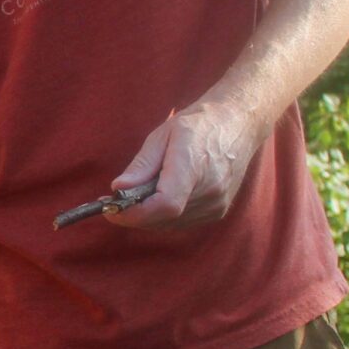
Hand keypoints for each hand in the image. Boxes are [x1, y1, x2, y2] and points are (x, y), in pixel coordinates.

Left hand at [108, 101, 262, 230]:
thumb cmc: (197, 125)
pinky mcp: (218, 211)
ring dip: (147, 217)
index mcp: (194, 165)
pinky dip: (164, 216)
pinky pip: (182, 222)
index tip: (110, 210)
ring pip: (170, 224)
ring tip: (131, 198)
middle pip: (164, 218)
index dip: (135, 213)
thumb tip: (118, 188)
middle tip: (111, 203)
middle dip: (133, 215)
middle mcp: (210, 189)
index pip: (165, 204)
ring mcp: (217, 203)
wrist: (237, 124)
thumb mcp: (162, 135)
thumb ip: (141, 165)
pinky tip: (156, 199)